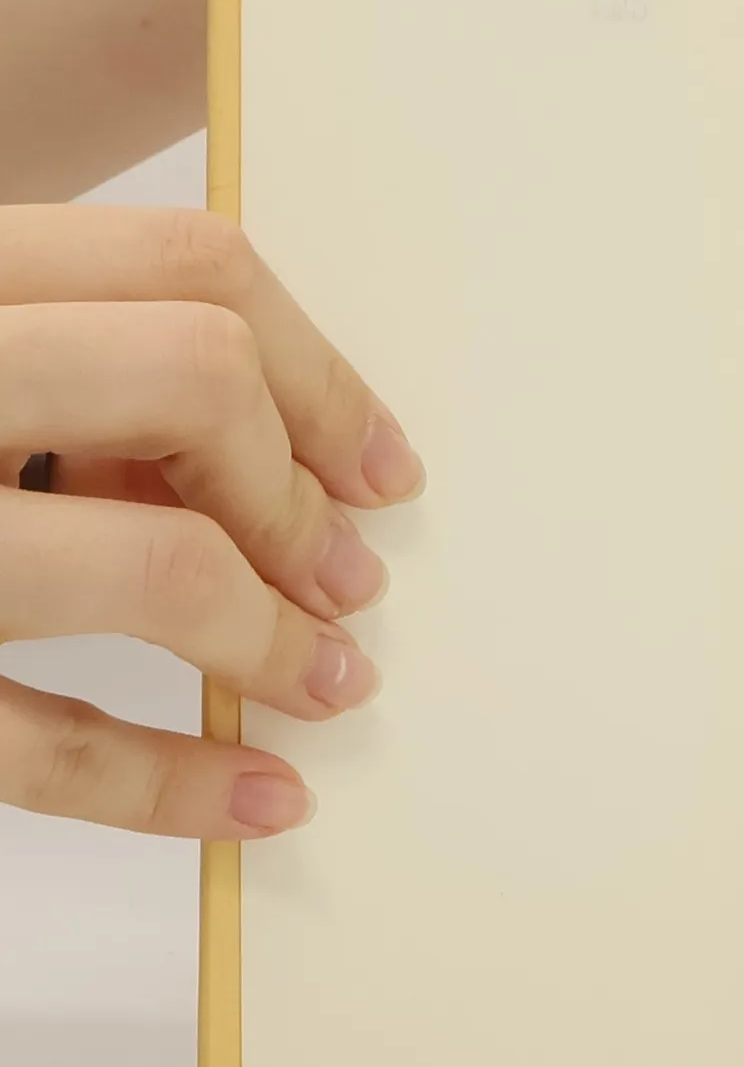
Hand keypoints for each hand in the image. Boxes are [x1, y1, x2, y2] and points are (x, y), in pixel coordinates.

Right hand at [0, 208, 422, 839]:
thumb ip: (67, 374)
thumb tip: (278, 460)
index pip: (189, 263)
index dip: (321, 370)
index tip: (382, 465)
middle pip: (192, 378)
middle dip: (297, 490)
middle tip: (348, 574)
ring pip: (147, 565)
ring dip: (272, 640)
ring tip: (328, 682)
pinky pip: (38, 746)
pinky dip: (173, 786)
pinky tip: (257, 803)